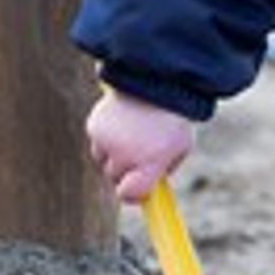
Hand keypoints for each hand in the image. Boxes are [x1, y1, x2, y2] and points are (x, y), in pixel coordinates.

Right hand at [86, 88, 195, 203]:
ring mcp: (106, 140)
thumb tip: (151, 185)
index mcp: (148, 163)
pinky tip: (122, 121)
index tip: (136, 190)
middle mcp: (124, 155)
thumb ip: (165, 168)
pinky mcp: (94, 125)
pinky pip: (97, 141)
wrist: (157, 79)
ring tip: (131, 133)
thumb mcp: (180, 147)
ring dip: (113, 153)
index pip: (128, 194)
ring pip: (102, 160)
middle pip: (114, 178)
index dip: (132, 194)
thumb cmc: (173, 116)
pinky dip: (106, 135)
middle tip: (139, 155)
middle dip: (125, 171)